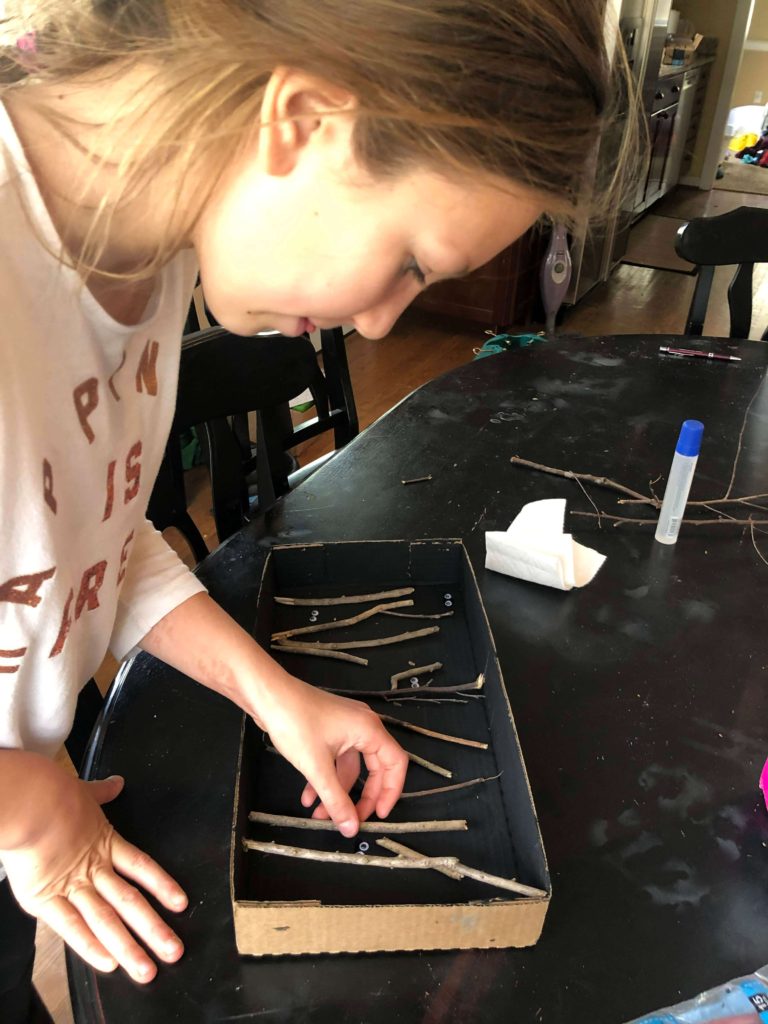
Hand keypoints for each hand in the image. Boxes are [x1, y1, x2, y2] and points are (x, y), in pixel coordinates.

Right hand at [1, 757, 187, 982]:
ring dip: (128, 948)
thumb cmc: (53, 793)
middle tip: (174, 952)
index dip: (163, 886)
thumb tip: (116, 784)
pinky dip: (89, 945)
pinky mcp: (45, 899)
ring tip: (146, 970)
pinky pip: (71, 927)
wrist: (30, 801)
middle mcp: (94, 869)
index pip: (142, 868)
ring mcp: (71, 886)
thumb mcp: (84, 792)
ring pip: (106, 921)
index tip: (181, 905)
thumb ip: (102, 793)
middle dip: (154, 930)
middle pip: (130, 903)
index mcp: (105, 843)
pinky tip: (108, 963)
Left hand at [252, 674, 408, 836]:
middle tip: (351, 820)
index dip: (391, 792)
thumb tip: (352, 829)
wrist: (266, 695)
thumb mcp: (317, 767)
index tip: (379, 815)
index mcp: (369, 729)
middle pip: (374, 767)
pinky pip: (334, 759)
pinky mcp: (328, 728)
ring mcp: (344, 726)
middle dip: (361, 797)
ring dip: (337, 791)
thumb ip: (336, 800)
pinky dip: (325, 778)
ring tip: (320, 815)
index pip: (395, 763)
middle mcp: (362, 725)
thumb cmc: (294, 722)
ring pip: (350, 766)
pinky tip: (308, 797)